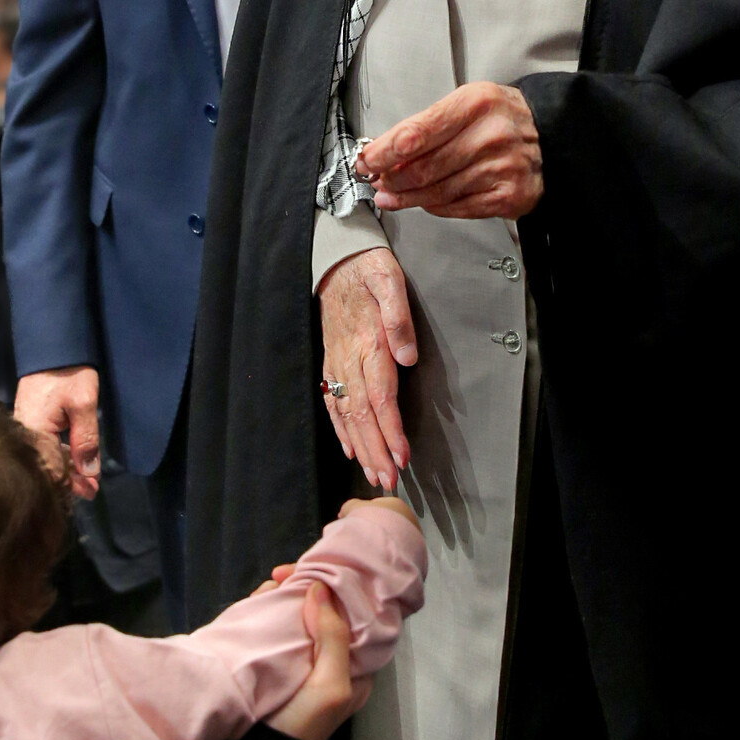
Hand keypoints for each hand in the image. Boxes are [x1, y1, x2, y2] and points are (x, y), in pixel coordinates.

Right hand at [15, 366, 100, 497]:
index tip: (91, 493)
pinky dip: (62, 455)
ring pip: (48, 457)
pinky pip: (46, 445)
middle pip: (47, 466)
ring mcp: (27, 428)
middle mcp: (25, 434)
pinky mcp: (32, 422)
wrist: (53, 345)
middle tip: (93, 492)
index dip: (71, 485)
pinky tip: (76, 463)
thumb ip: (86, 439)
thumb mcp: (83, 403)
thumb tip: (89, 473)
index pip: (52, 470)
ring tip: (89, 483)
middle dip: (71, 481)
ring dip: (68, 470)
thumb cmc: (69, 372)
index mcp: (34, 432)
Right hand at [267, 584, 371, 739]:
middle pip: (326, 610)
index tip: (315, 571)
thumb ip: (333, 638)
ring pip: (300, 614)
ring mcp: (303, 659)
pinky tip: (258, 601)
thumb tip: (320, 588)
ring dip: (285, 595)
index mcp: (356, 665)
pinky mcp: (278, 660)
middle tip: (280, 576)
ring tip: (268, 586)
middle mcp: (333, 659)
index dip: (339, 588)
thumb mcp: (330, 687)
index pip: (356, 614)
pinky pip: (278, 626)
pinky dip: (269, 609)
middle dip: (306, 587)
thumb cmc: (301, 726)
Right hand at [317, 248, 415, 490]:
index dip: (391, 431)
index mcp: (367, 344)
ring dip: (361, 447)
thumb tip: (408, 357)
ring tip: (374, 474)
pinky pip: (332, 402)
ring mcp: (336, 363)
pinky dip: (341, 429)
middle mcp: (349, 360)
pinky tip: (350, 449)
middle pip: (363, 415)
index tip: (402, 457)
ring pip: (347, 414)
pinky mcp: (331, 362)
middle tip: (389, 480)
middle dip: (376, 451)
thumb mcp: (389, 280)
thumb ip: (399, 317)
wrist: (334, 259)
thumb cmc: (368, 268)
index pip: (381, 397)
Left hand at [355, 82, 541, 219]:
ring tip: (391, 197)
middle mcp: (490, 135)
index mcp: (475, 104)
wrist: (552, 135)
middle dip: (392, 178)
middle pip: (423, 167)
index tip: (366, 160)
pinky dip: (435, 207)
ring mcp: (501, 168)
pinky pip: (458, 208)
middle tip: (377, 182)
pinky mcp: (508, 195)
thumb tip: (384, 154)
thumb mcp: (466, 104)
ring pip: (437, 192)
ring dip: (407, 198)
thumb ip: (426, 127)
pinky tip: (424, 202)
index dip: (383, 152)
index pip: (416, 133)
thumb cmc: (501, 118)